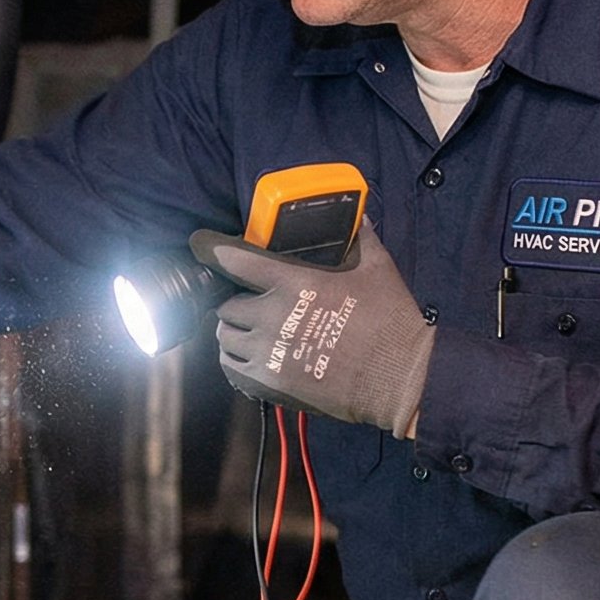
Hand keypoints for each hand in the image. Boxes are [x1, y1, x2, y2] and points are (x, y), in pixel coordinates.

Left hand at [191, 225, 432, 432]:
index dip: (214, 251)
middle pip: (226, 304)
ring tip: (248, 328)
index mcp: (295, 283)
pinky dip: (234, 358)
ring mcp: (268, 352)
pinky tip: (248, 354)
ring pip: (225, 336)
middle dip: (234, 299)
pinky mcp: (270, 383)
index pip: (237, 262)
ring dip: (233, 329)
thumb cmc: (390, 321)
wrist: (398, 378)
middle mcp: (273, 316)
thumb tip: (358, 217)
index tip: (202, 246)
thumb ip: (361, 239)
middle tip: (250, 300)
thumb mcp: (378, 269)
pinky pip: (231, 367)